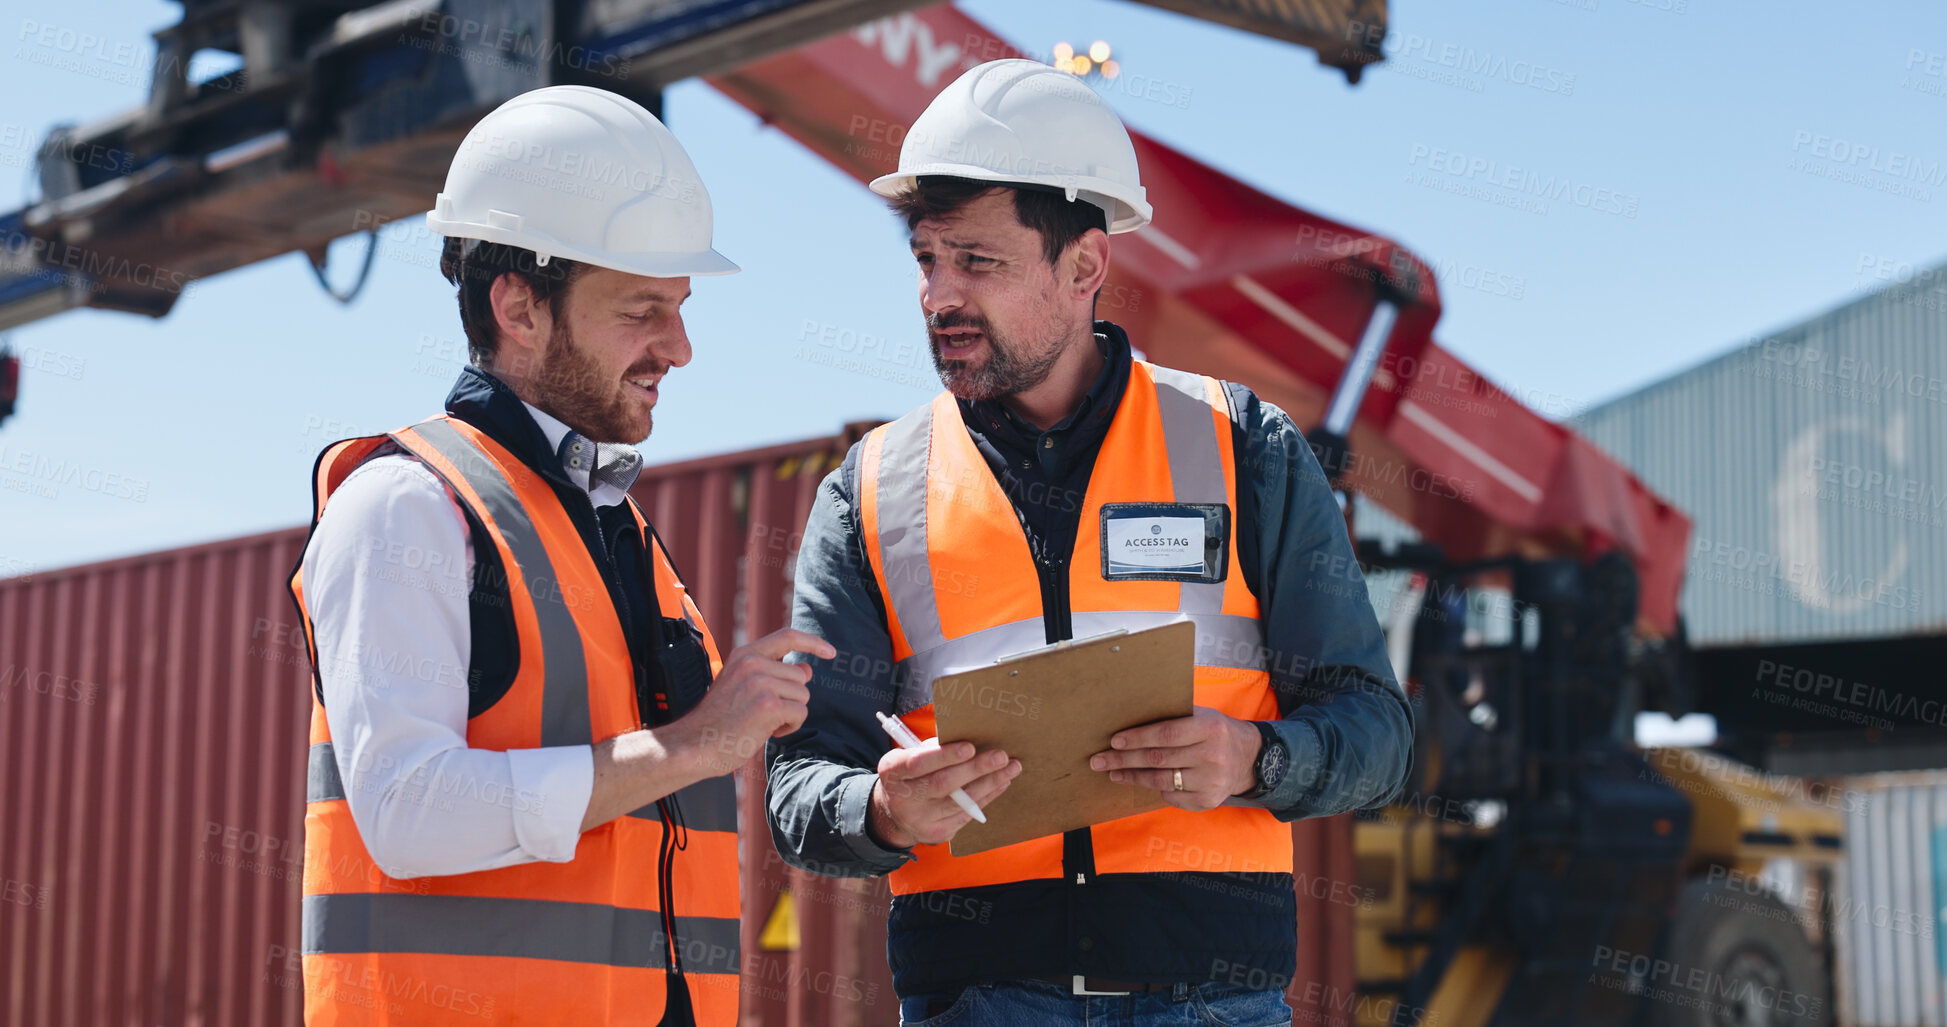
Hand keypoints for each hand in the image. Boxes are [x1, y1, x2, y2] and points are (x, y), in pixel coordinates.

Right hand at [662, 628, 832, 779]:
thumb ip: (774, 674)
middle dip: (791, 698)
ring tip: (761, 722)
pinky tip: (767, 731)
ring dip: (789, 714)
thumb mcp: (744, 688)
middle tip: (763, 713)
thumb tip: (807, 668)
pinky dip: (790, 726)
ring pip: (802, 695)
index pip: (787, 636)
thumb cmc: (718, 722)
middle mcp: (752, 663)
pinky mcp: (768, 705)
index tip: (830, 651)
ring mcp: (760, 682)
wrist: (693, 745)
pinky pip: (800, 713)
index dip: (812, 642)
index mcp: (744, 655)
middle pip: (800, 676)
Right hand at [868, 738, 1020, 848]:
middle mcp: (902, 798)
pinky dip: (988, 795)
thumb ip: (934, 749)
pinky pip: (968, 813)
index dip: (944, 755)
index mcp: (892, 772)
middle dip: (975, 768)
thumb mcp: (910, 756)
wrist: (897, 813)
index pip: (917, 763)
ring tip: (1011, 767)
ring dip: (989, 782)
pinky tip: (1001, 783)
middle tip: (1000, 756)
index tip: (970, 747)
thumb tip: (972, 737)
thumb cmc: (911, 774)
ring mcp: (920, 820)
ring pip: (960, 800)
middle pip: (943, 783)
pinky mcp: (938, 833)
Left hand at [1089, 706, 1260, 810]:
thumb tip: (1130, 716)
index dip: (1137, 738)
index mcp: (1210, 728)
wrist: (1248, 758)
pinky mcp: (1207, 801)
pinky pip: (1171, 796)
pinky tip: (1142, 781)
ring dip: (1132, 777)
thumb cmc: (1215, 732)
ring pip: (1161, 781)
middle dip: (1124, 760)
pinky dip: (1155, 788)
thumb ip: (1175, 717)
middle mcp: (1212, 756)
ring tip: (1113, 772)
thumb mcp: (1202, 715)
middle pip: (1158, 760)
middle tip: (1098, 760)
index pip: (1166, 734)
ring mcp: (1211, 782)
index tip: (1114, 741)